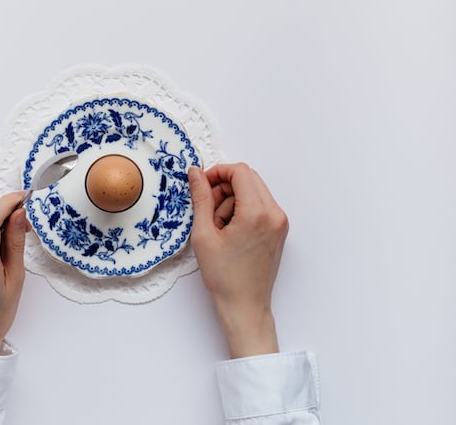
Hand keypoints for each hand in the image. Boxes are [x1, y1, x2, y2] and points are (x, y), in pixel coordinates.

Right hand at [188, 164, 288, 357]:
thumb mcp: (204, 234)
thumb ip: (201, 198)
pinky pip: (259, 205)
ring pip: (253, 190)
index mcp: (257, 213)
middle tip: (208, 209)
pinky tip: (230, 230)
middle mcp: (274, 214)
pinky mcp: (279, 229)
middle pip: (248, 178)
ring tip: (219, 227)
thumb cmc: (224, 276)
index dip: (217, 173)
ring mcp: (280, 222)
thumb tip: (196, 173)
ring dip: (232, 200)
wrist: (244, 304)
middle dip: (224, 187)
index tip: (202, 185)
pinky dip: (242, 209)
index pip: (239, 171)